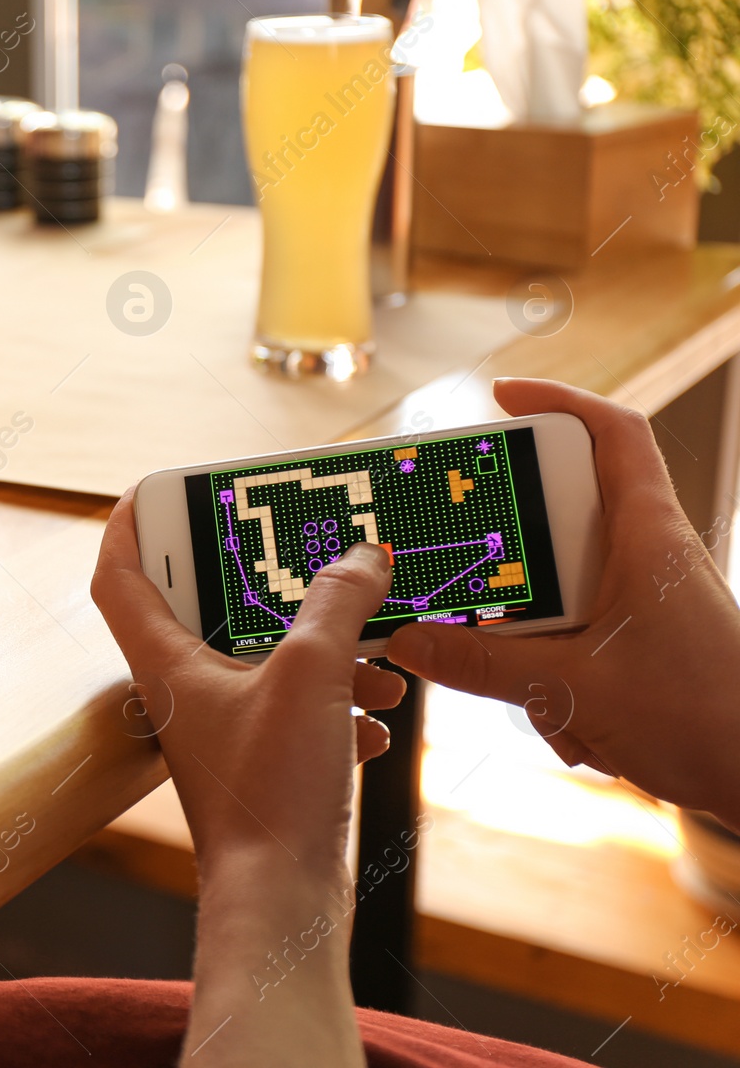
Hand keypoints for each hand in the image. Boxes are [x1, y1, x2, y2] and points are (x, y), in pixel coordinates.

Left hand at [92, 490, 395, 1066]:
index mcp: (165, 661)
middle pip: (210, 608)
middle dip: (263, 579)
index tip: (155, 488)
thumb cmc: (270, 794)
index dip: (129, 526)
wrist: (284, 903)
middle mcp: (186, 690)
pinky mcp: (263, 763)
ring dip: (327, 650)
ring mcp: (225, 728)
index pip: (119, 576)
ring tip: (381, 658)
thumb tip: (362, 556)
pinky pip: (301, 711)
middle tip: (304, 548)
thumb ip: (336, 603)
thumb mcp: (311, 675)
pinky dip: (341, 705)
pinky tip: (380, 721)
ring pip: (270, 661)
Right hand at [387, 378, 739, 825]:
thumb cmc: (709, 718)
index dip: (558, 401)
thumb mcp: (576, 687)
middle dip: (510, 548)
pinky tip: (563, 721)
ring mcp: (645, 601)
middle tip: (462, 558)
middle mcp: (649, 556)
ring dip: (531, 635)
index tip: (499, 400)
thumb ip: (483, 663)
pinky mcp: (640, 644)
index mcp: (647, 535)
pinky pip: (574, 635)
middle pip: (563, 512)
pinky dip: (553, 674)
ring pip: (561, 587)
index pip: (612, 433)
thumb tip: (412, 640)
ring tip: (525, 679)